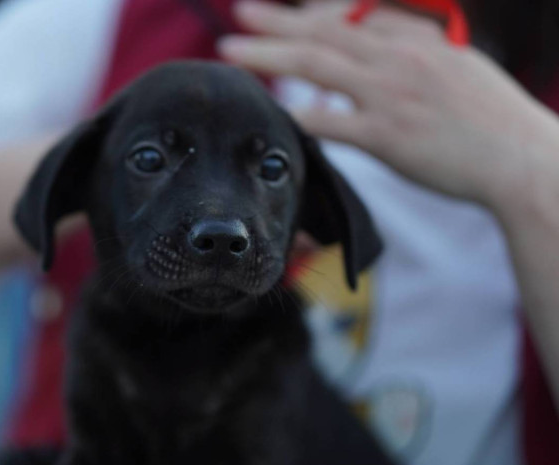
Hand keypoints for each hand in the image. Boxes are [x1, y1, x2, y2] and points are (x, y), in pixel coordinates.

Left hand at [218, 1, 558, 211]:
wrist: (522, 159)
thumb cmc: (493, 120)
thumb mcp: (459, 68)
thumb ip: (417, 55)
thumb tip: (382, 51)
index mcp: (418, 40)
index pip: (355, 14)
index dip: (314, 10)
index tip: (285, 10)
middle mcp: (400, 59)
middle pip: (325, 31)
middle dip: (278, 20)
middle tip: (240, 12)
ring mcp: (391, 95)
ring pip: (317, 65)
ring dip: (269, 55)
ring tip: (232, 50)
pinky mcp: (387, 136)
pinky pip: (331, 121)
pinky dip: (298, 114)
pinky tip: (271, 110)